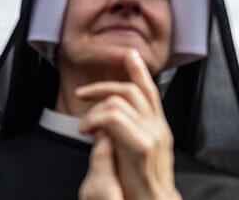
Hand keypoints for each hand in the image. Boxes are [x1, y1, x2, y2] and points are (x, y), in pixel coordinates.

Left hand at [77, 49, 180, 199]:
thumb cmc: (137, 184)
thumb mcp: (131, 152)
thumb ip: (123, 132)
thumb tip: (103, 118)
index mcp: (158, 128)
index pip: (150, 91)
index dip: (139, 71)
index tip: (129, 54)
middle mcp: (158, 128)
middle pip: (131, 90)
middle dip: (102, 86)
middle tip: (80, 93)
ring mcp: (152, 136)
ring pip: (118, 101)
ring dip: (94, 109)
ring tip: (84, 127)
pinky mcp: (140, 146)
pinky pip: (112, 117)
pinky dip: (94, 120)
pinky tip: (86, 132)